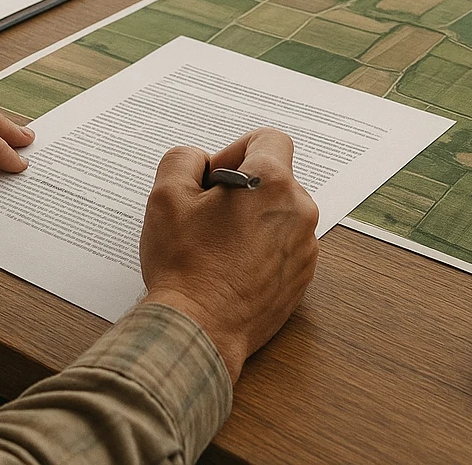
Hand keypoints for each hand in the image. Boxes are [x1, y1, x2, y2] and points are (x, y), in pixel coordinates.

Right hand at [139, 128, 318, 383]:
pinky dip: (259, 249)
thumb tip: (200, 162)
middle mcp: (299, 213)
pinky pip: (282, 247)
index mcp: (272, 184)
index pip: (270, 139)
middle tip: (206, 212)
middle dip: (241, 186)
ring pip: (278, 213)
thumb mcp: (167, 194)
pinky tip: (228, 267)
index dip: (236, 149)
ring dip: (250, 218)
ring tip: (216, 243)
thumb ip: (184, 159)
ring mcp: (304, 250)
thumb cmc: (183, 264)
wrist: (198, 331)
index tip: (214, 176)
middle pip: (274, 178)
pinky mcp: (301, 280)